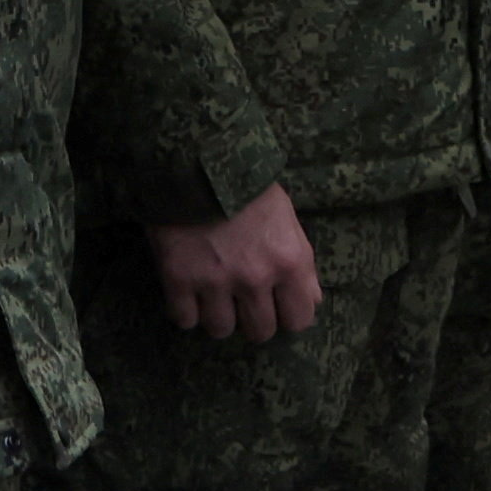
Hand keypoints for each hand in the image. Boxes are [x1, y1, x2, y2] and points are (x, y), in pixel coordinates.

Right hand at [156, 183, 325, 339]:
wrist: (197, 158)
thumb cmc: (247, 185)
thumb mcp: (287, 217)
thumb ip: (301, 262)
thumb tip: (313, 299)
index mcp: (289, 261)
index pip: (299, 319)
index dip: (288, 316)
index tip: (277, 307)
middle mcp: (256, 278)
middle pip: (260, 332)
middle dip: (253, 320)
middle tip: (242, 302)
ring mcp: (215, 281)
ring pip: (221, 329)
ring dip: (217, 316)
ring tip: (212, 295)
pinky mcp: (178, 278)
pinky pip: (184, 319)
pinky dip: (184, 310)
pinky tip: (187, 292)